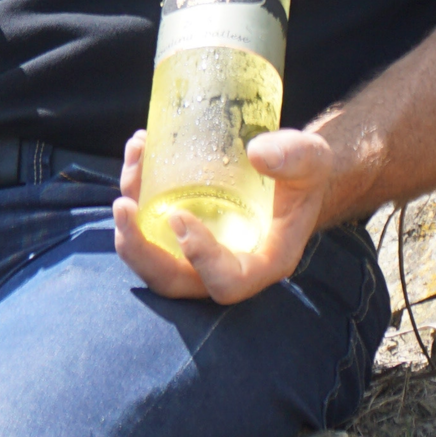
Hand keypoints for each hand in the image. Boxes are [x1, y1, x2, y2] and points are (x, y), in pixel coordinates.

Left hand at [112, 127, 335, 302]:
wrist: (293, 171)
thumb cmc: (305, 173)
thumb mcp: (312, 159)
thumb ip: (293, 157)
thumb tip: (258, 154)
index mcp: (262, 264)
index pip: (226, 283)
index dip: (200, 260)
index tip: (179, 218)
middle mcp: (225, 267)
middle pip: (174, 281)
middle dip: (141, 252)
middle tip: (124, 207)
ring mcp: (198, 253)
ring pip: (153, 257)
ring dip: (130, 225)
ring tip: (130, 169)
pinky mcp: (181, 232)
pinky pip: (150, 228)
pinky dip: (138, 196)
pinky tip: (138, 153)